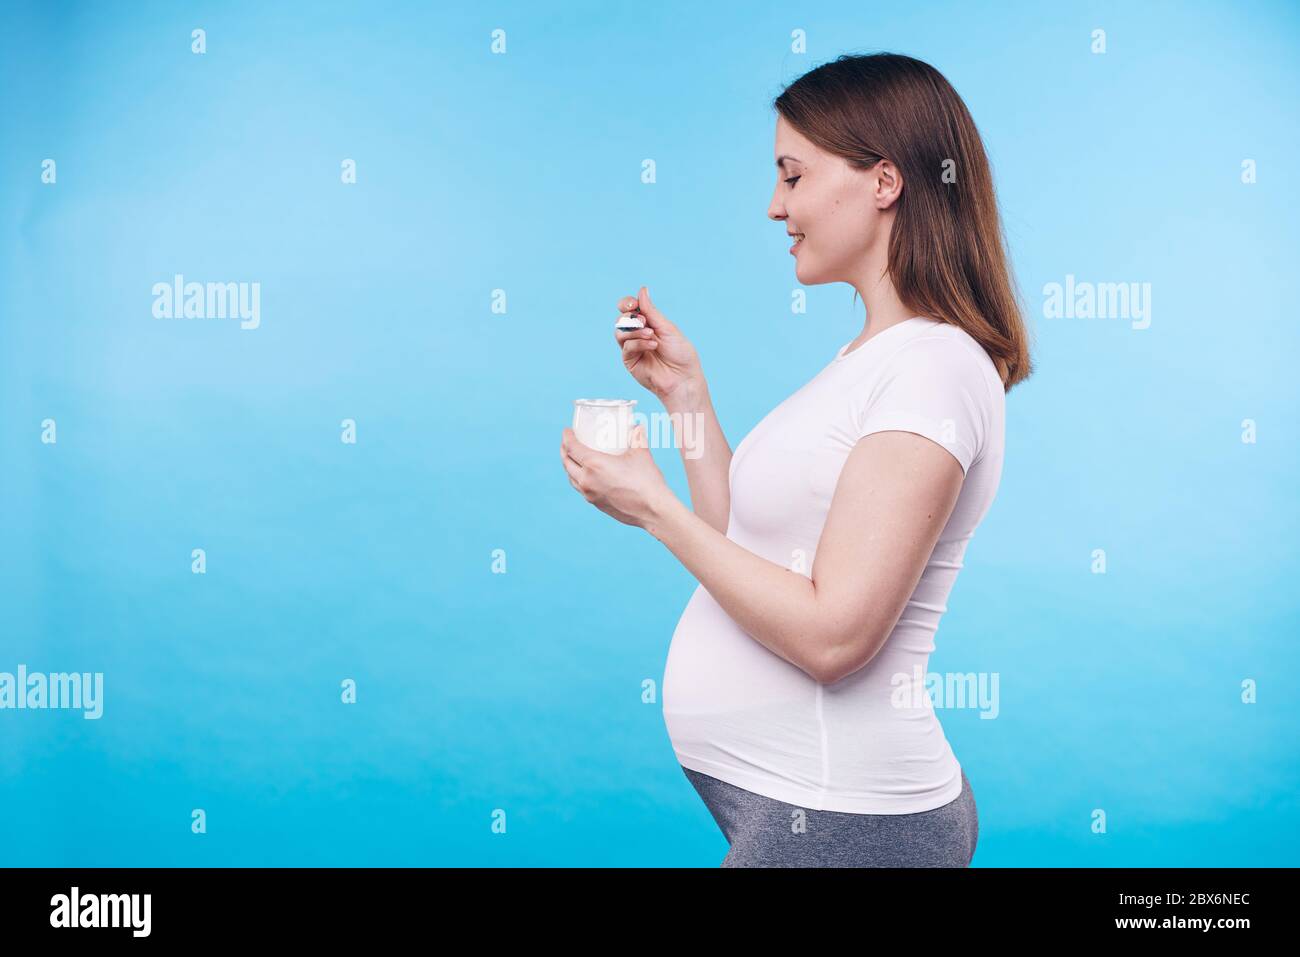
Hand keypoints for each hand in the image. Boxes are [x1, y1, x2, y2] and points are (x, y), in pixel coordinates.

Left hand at [560, 424, 675, 528]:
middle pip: (567, 463)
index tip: (567, 431)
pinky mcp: (595, 504)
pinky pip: (580, 488)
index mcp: (594, 464)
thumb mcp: (641, 453)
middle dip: (564, 450)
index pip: (572, 448)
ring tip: (573, 459)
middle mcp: (587, 480)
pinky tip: (585, 476)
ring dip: (568, 466)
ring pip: (571, 477)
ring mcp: (589, 494)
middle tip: (567, 443)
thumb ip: (637, 437)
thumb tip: (637, 427)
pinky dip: (577, 479)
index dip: (567, 437)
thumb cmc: (647, 481)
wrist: (652, 510)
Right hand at [615, 286, 703, 403]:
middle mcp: (638, 334)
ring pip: (620, 332)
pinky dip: (638, 343)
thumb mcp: (667, 328)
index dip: (628, 303)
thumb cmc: (681, 354)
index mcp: (649, 323)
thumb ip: (651, 311)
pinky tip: (652, 345)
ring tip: (651, 335)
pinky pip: (626, 346)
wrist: (683, 378)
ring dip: (635, 330)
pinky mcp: (630, 360)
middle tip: (642, 320)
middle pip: (622, 319)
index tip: (633, 304)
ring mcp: (633, 348)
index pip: (630, 308)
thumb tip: (642, 290)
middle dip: (629, 316)